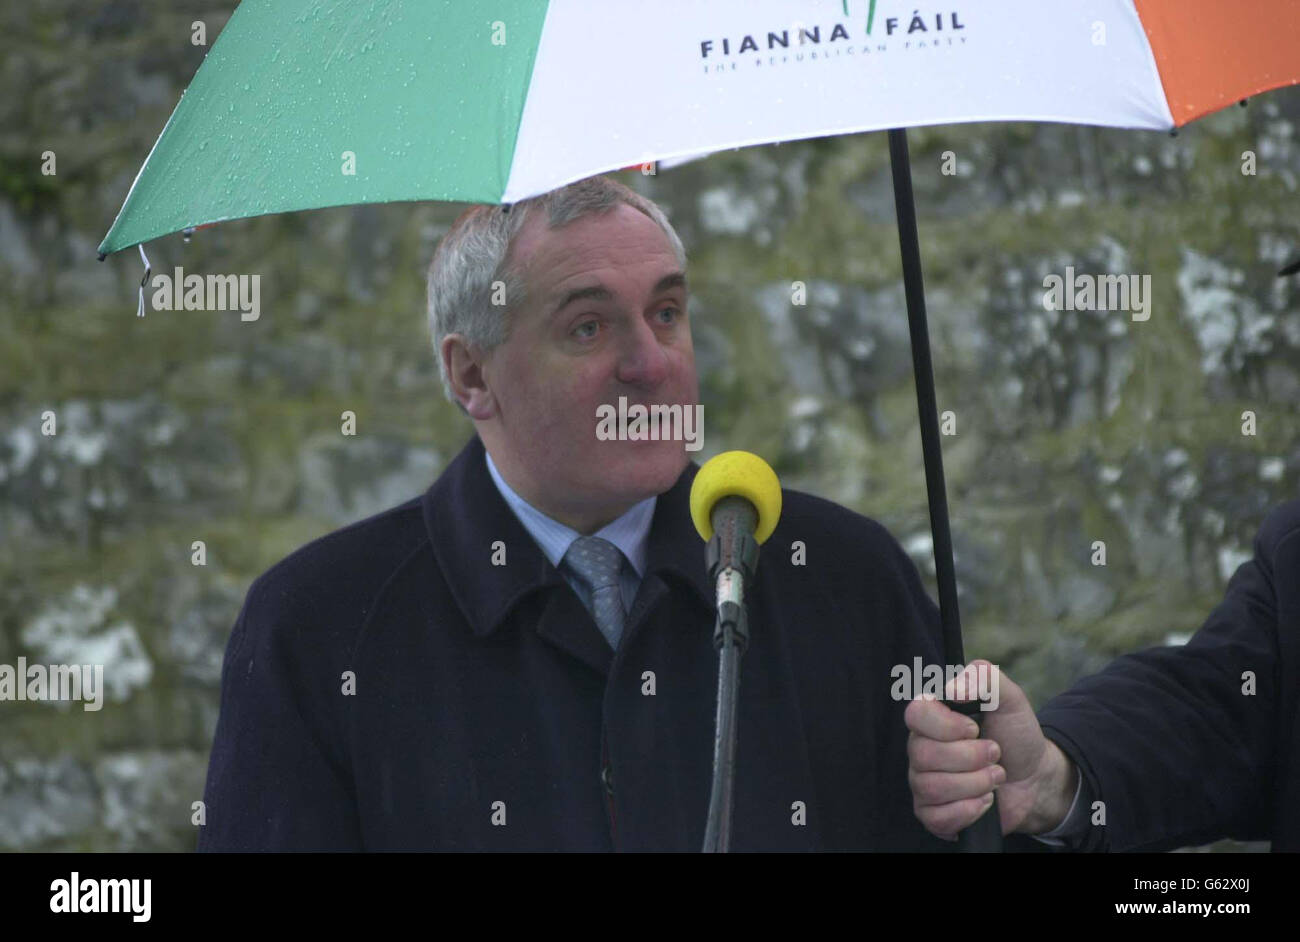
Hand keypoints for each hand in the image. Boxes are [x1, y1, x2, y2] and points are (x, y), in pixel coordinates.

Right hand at [904, 659, 1076, 840]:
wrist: (1034, 777)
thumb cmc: (1015, 734)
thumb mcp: (1009, 697)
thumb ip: (983, 677)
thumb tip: (952, 690)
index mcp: (931, 716)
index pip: (914, 714)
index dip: (946, 725)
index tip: (975, 728)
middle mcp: (920, 747)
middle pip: (923, 755)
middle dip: (971, 758)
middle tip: (995, 754)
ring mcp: (922, 781)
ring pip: (931, 787)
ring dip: (975, 784)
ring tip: (995, 777)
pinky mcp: (932, 812)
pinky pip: (935, 817)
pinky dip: (968, 811)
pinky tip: (984, 801)